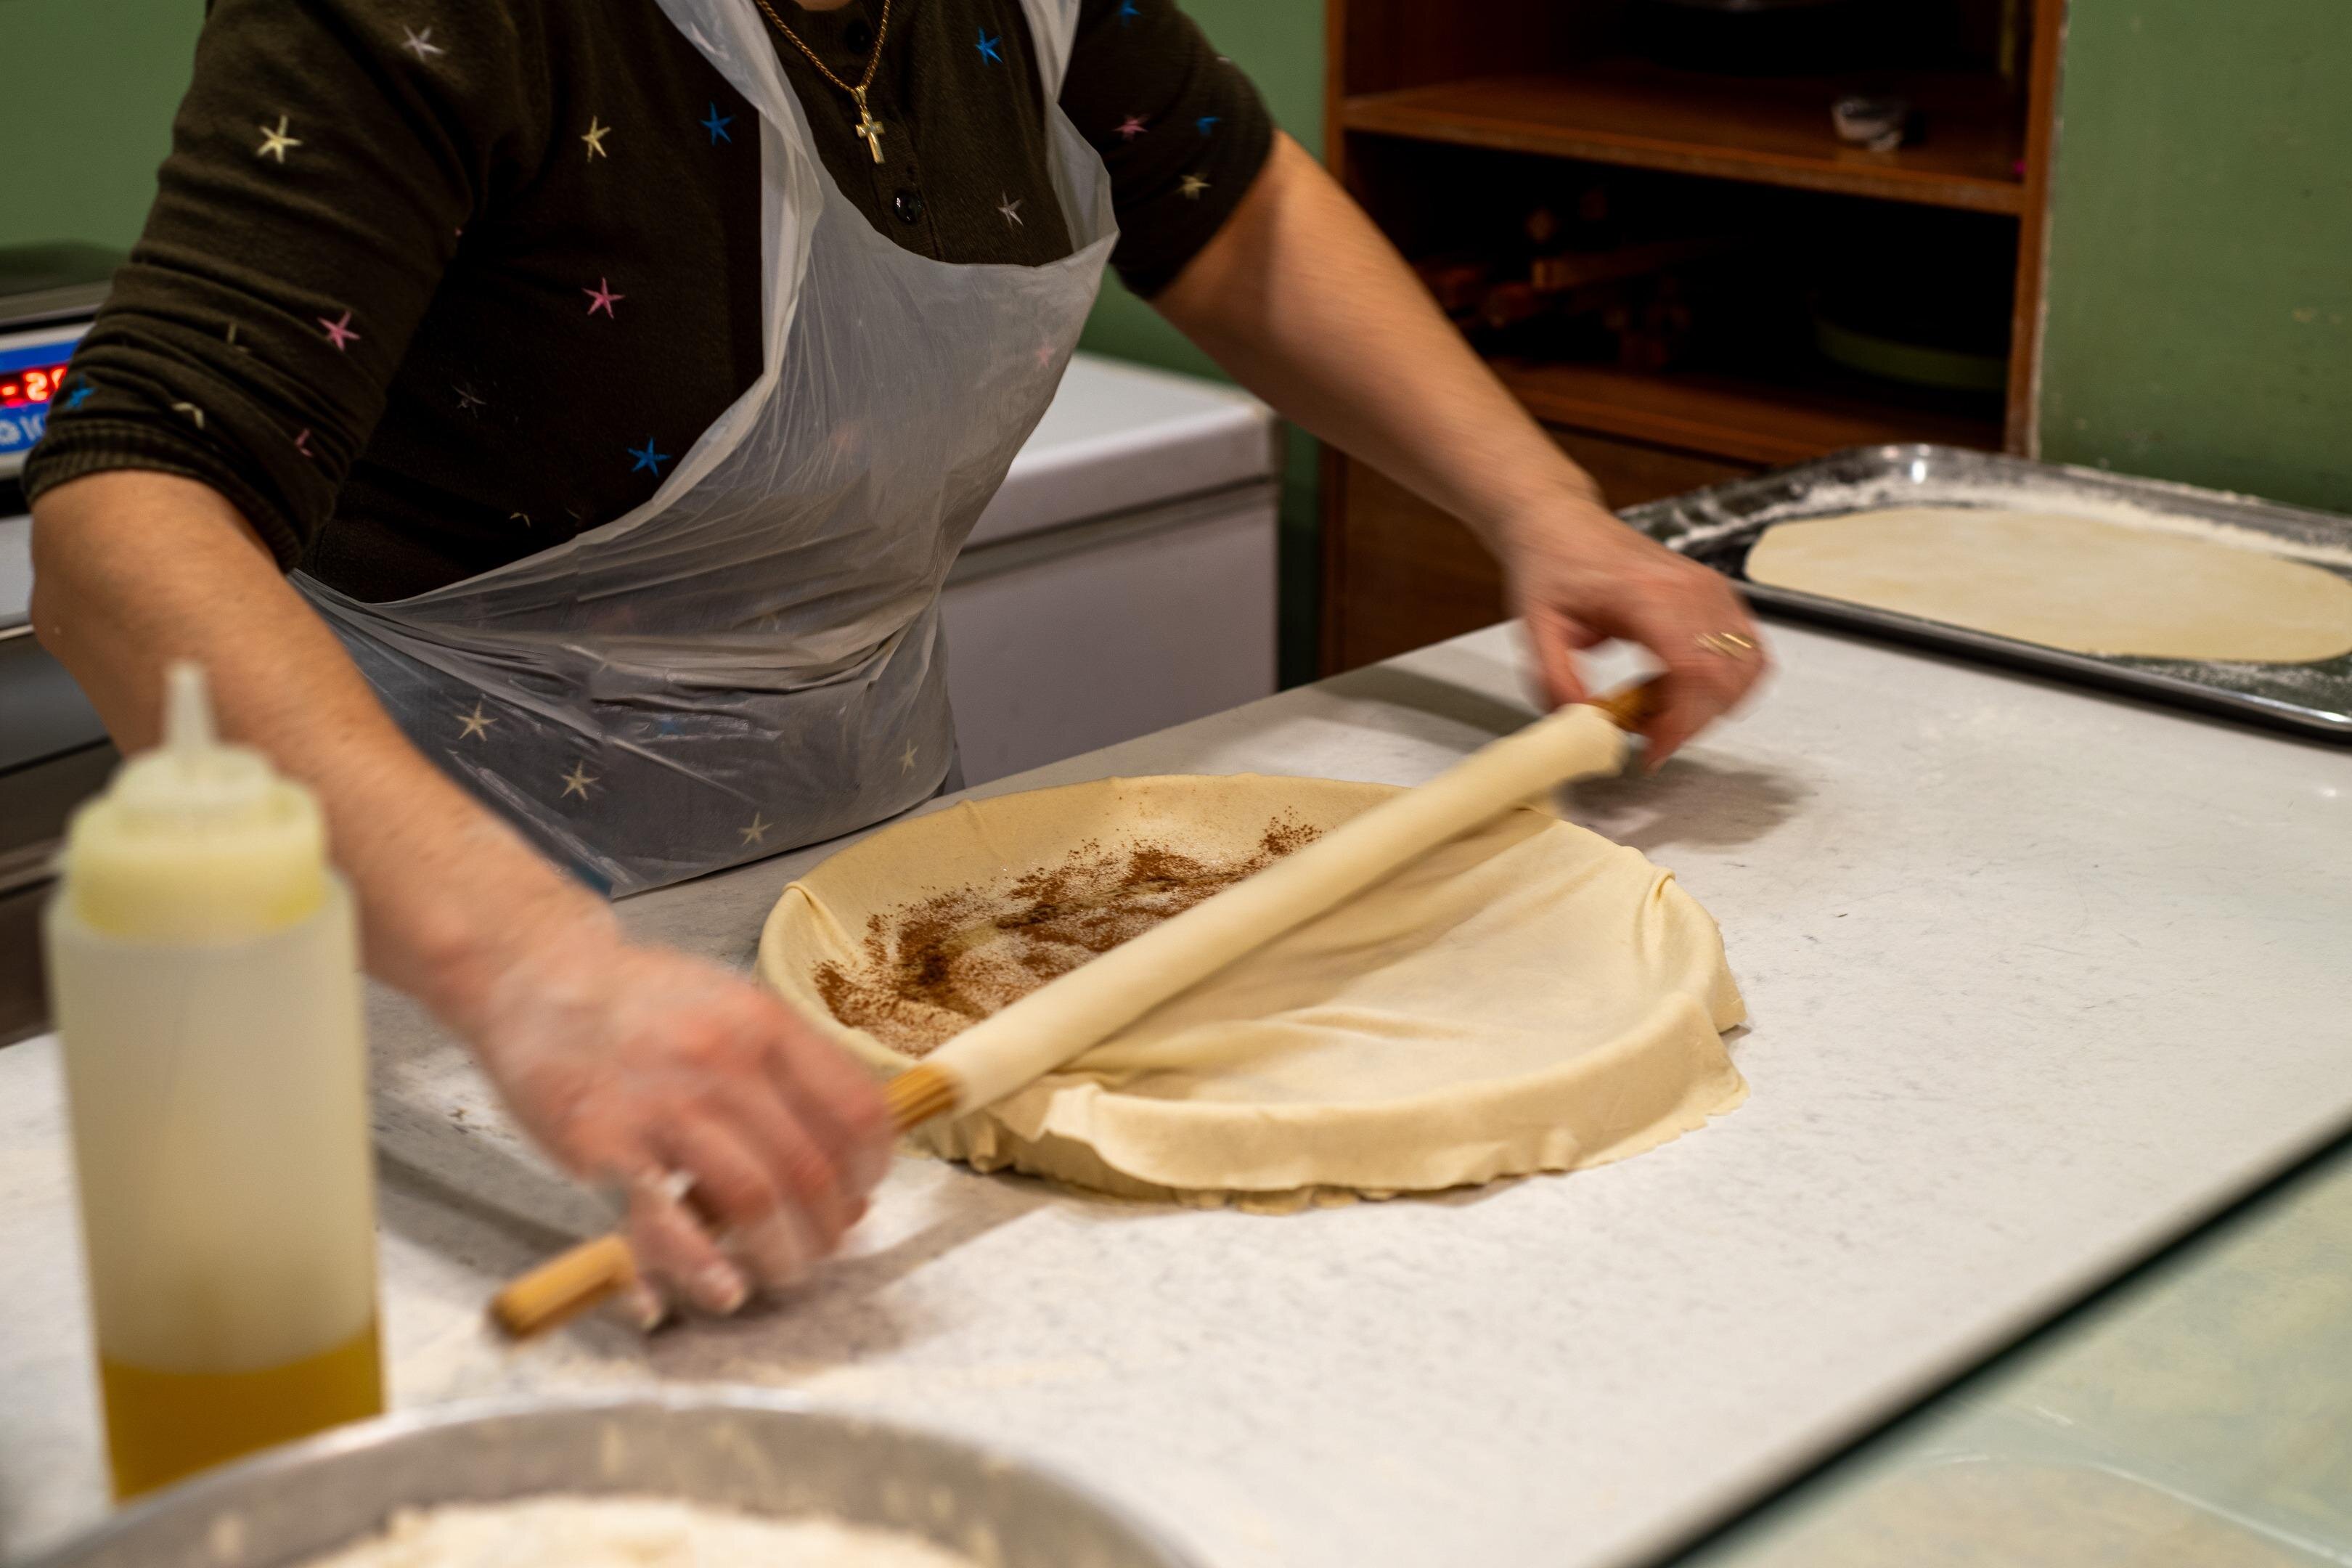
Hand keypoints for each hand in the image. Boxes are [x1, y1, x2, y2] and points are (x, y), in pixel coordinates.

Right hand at [456, 913, 892, 1324]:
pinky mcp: (604, 1144)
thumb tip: (839, 1159)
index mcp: (766, 1024)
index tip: (860, 1194)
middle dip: (827, 1228)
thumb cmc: (642, 1002)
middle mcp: (724, 1061)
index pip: (856, 1111)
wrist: (535, 976)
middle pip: (811, 1169)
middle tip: (819, 1249)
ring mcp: (663, 1104)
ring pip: (755, 1201)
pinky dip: (700, 1267)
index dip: (871, 1169)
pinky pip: (665, 1220)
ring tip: (777, 1273)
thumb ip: (787, 1072)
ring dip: (779, 1256)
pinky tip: (721, 1289)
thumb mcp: (730, 1006)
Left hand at [1501, 495, 1768, 763]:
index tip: (1653, 751)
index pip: (1693, 670)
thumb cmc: (1552, 566)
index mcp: (1648, 594)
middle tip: (1651, 735)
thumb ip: (1555, 682)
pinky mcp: (1718, 595)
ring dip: (1712, 705)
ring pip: (1746, 669)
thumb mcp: (1535, 629)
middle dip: (1693, 723)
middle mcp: (1692, 588)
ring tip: (1663, 707)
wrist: (1563, 525)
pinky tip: (1681, 687)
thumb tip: (1586, 726)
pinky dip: (1725, 683)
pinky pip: (1747, 652)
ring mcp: (1712, 589)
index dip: (1681, 723)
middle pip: (1726, 678)